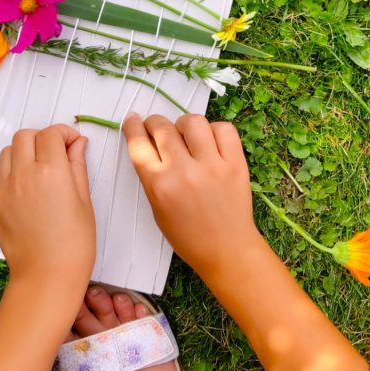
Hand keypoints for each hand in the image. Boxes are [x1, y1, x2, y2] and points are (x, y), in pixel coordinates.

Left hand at [0, 125, 94, 294]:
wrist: (46, 277)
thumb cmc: (74, 244)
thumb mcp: (83, 201)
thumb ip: (77, 166)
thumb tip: (78, 144)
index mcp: (50, 171)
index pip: (51, 134)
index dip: (65, 133)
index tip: (74, 144)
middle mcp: (23, 175)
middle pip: (25, 136)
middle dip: (42, 138)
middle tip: (57, 153)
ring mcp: (5, 189)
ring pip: (8, 151)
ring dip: (24, 151)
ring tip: (40, 168)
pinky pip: (2, 175)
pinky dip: (14, 172)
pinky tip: (30, 189)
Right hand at [122, 113, 259, 280]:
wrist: (226, 250)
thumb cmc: (188, 234)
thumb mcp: (157, 207)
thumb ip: (152, 175)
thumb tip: (148, 143)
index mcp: (160, 186)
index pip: (139, 144)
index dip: (133, 127)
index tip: (133, 120)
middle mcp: (184, 172)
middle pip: (163, 128)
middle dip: (155, 123)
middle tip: (158, 129)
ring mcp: (212, 166)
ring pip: (192, 121)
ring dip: (183, 124)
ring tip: (185, 135)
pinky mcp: (236, 163)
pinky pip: (223, 129)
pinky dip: (214, 130)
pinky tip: (209, 141)